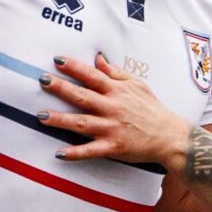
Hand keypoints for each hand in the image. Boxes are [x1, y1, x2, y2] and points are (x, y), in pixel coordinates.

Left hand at [39, 52, 192, 167]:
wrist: (170, 136)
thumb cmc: (152, 109)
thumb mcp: (137, 85)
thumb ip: (115, 73)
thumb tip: (98, 59)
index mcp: (118, 91)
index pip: (92, 76)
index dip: (74, 67)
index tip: (57, 60)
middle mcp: (113, 108)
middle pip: (83, 96)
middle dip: (61, 88)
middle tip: (42, 80)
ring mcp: (112, 128)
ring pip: (82, 123)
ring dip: (60, 119)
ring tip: (41, 115)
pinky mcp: (114, 147)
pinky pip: (91, 151)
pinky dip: (75, 153)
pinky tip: (59, 153)